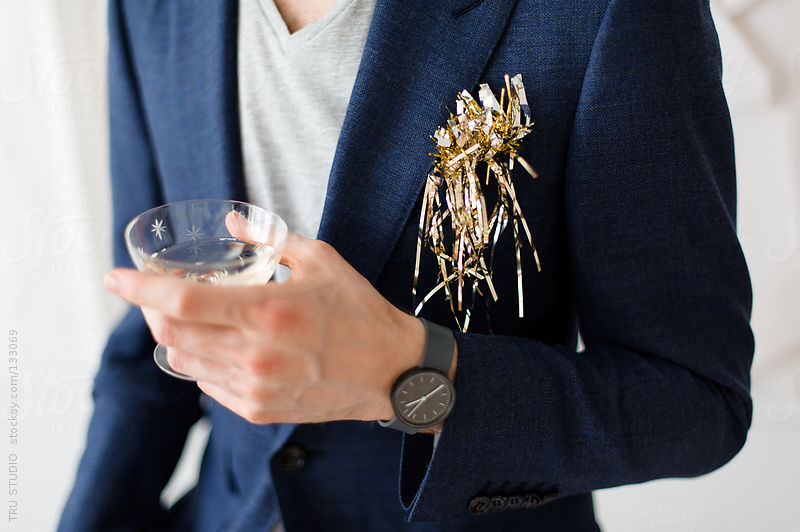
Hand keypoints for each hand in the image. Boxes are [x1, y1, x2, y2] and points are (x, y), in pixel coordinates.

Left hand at [103, 233, 456, 424]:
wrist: (392, 372)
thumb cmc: (360, 312)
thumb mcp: (322, 261)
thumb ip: (272, 239)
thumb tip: (234, 223)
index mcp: (268, 311)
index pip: (182, 301)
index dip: (139, 289)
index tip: (114, 277)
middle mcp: (255, 354)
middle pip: (172, 332)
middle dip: (151, 310)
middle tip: (156, 293)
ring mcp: (255, 387)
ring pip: (183, 361)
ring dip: (175, 335)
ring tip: (192, 318)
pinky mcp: (259, 409)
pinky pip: (207, 385)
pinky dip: (200, 361)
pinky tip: (221, 346)